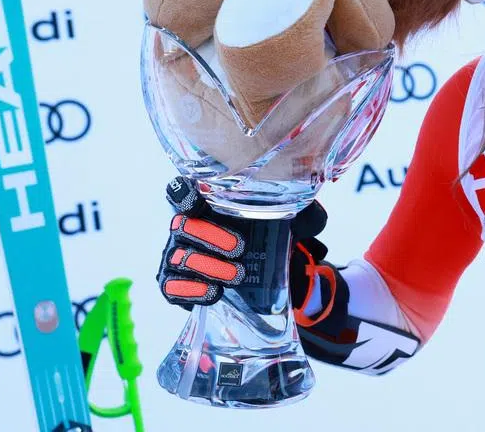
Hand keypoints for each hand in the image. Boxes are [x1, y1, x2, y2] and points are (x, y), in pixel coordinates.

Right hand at [156, 176, 327, 309]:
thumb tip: (314, 217)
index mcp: (208, 205)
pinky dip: (191, 291)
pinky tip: (214, 293)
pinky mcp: (177, 286)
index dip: (182, 195)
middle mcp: (188, 227)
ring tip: (238, 276)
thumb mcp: (293, 223)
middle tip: (240, 250)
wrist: (274, 275)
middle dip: (210, 238)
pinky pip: (171, 288)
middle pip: (181, 225)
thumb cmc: (272, 236)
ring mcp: (179, 257)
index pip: (181, 191)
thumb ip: (304, 215)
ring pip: (179, 258)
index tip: (196, 202)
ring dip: (209, 267)